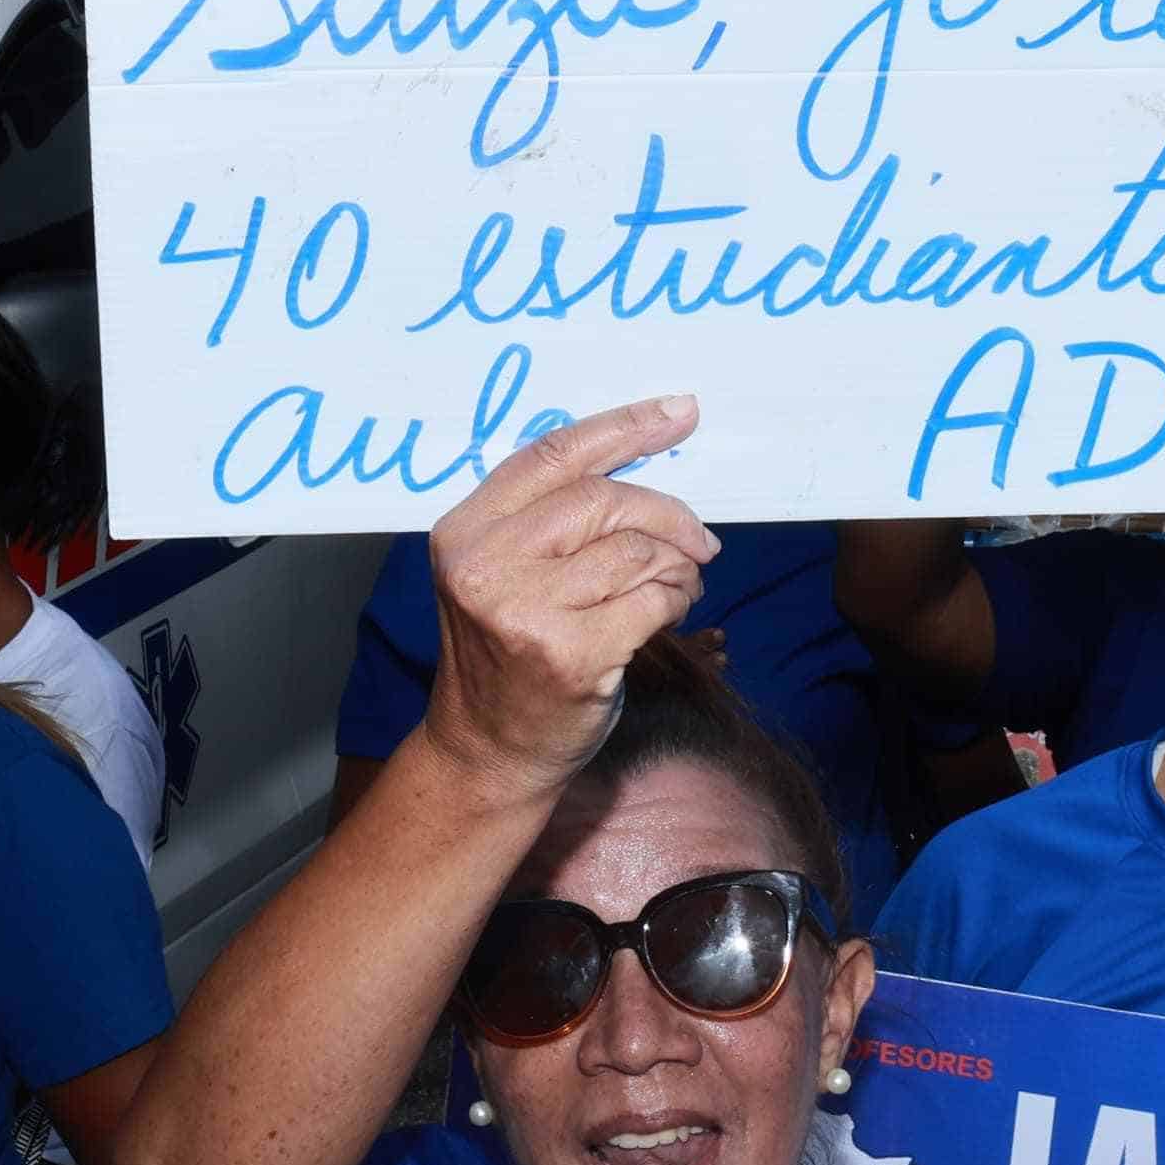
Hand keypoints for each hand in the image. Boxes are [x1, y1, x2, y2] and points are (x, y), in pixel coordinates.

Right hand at [416, 395, 717, 795]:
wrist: (489, 752)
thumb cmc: (508, 655)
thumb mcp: (502, 573)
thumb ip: (548, 517)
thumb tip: (642, 455)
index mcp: (466, 531)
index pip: (554, 454)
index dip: (625, 426)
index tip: (680, 411)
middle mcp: (487, 565)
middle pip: (605, 499)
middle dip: (668, 515)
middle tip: (699, 540)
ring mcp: (526, 611)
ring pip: (637, 550)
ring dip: (677, 566)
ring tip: (677, 586)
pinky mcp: (570, 655)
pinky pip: (654, 599)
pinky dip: (676, 600)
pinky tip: (670, 613)